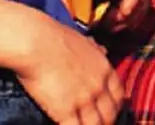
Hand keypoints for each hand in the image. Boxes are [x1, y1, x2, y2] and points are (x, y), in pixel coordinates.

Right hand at [10, 11, 126, 124]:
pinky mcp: (65, 111)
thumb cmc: (54, 37)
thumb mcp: (83, 40)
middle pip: (110, 114)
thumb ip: (95, 49)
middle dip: (106, 121)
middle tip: (99, 123)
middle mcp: (98, 87)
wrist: (36, 43)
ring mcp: (83, 101)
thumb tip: (102, 50)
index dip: (116, 106)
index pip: (119, 95)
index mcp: (104, 69)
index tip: (111, 110)